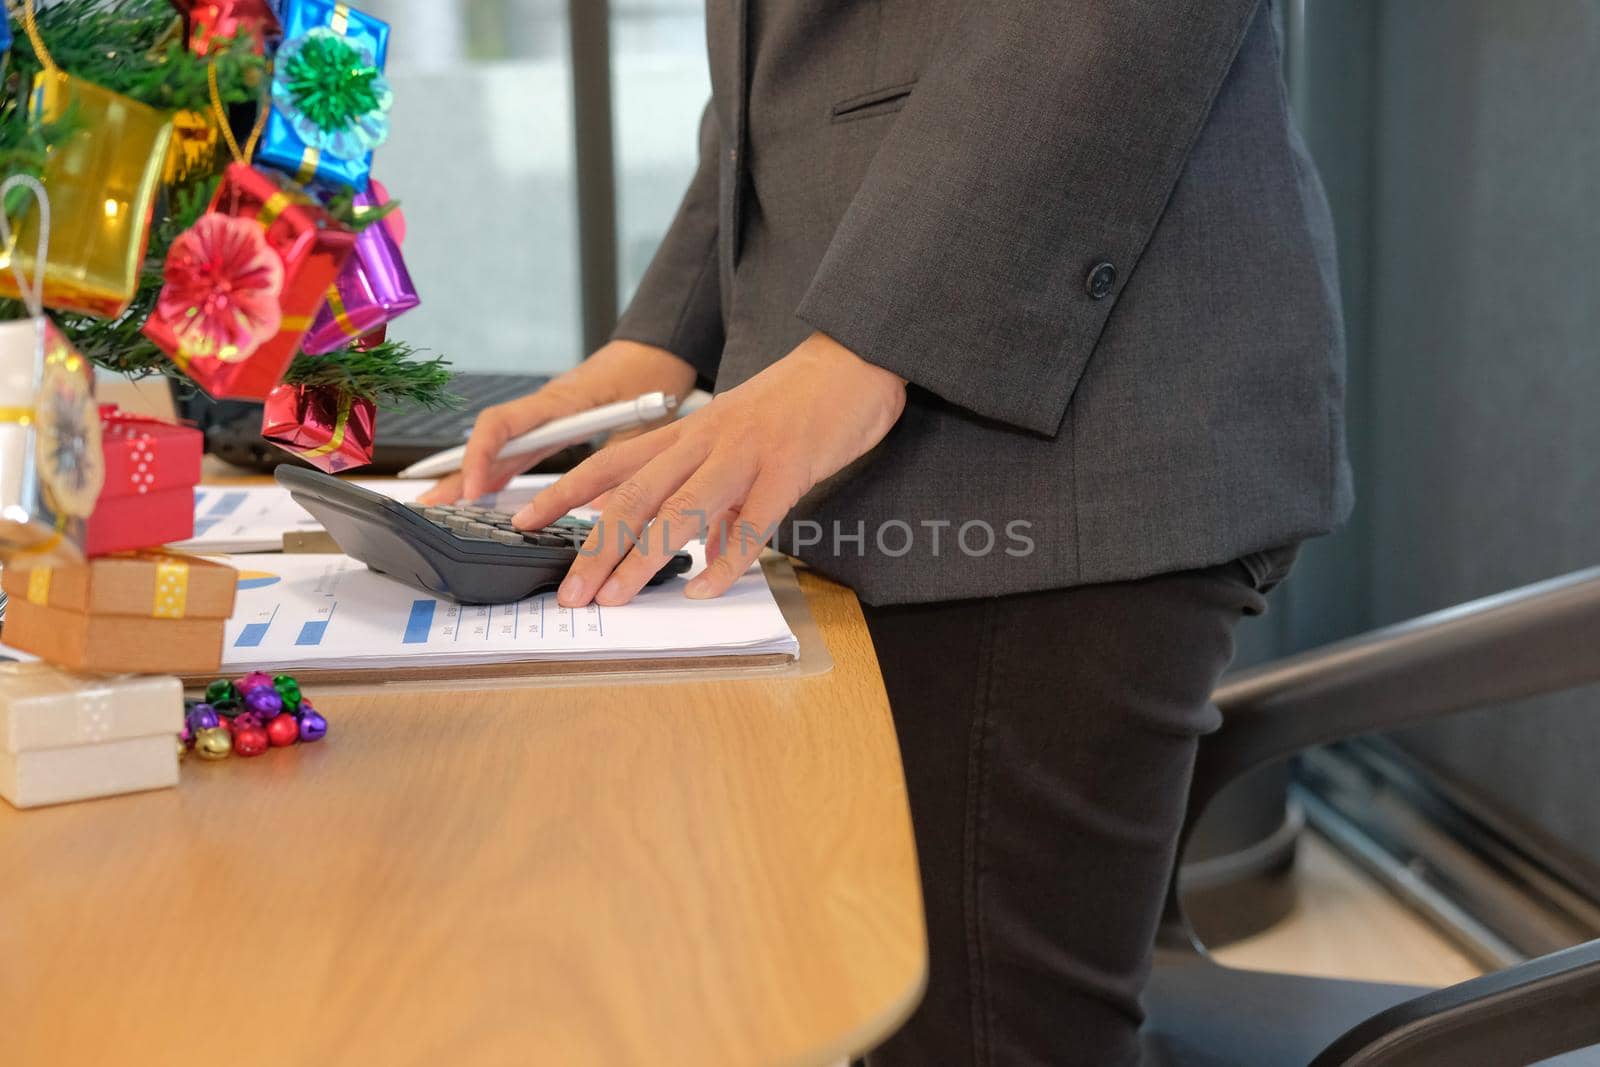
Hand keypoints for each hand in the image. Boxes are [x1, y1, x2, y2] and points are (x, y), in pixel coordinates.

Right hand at [418, 340, 696, 504]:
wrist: (658, 345)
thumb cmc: (651, 375)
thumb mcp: (642, 422)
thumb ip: (621, 463)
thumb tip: (601, 508)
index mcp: (560, 401)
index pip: (503, 425)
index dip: (482, 457)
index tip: (474, 491)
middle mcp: (544, 405)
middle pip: (490, 440)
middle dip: (458, 472)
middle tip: (430, 505)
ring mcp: (546, 414)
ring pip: (499, 446)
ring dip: (471, 474)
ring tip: (443, 506)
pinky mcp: (554, 421)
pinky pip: (517, 447)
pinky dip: (497, 469)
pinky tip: (481, 492)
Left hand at [513, 331, 907, 606]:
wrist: (850, 364)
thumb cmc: (792, 406)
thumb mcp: (733, 441)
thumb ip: (709, 492)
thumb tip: (697, 548)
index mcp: (686, 432)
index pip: (609, 463)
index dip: (564, 494)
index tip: (523, 523)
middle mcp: (703, 441)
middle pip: (634, 496)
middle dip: (594, 547)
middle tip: (570, 591)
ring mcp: (743, 454)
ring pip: (680, 510)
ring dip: (643, 558)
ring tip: (617, 598)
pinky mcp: (786, 469)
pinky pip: (751, 522)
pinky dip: (726, 560)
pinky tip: (705, 586)